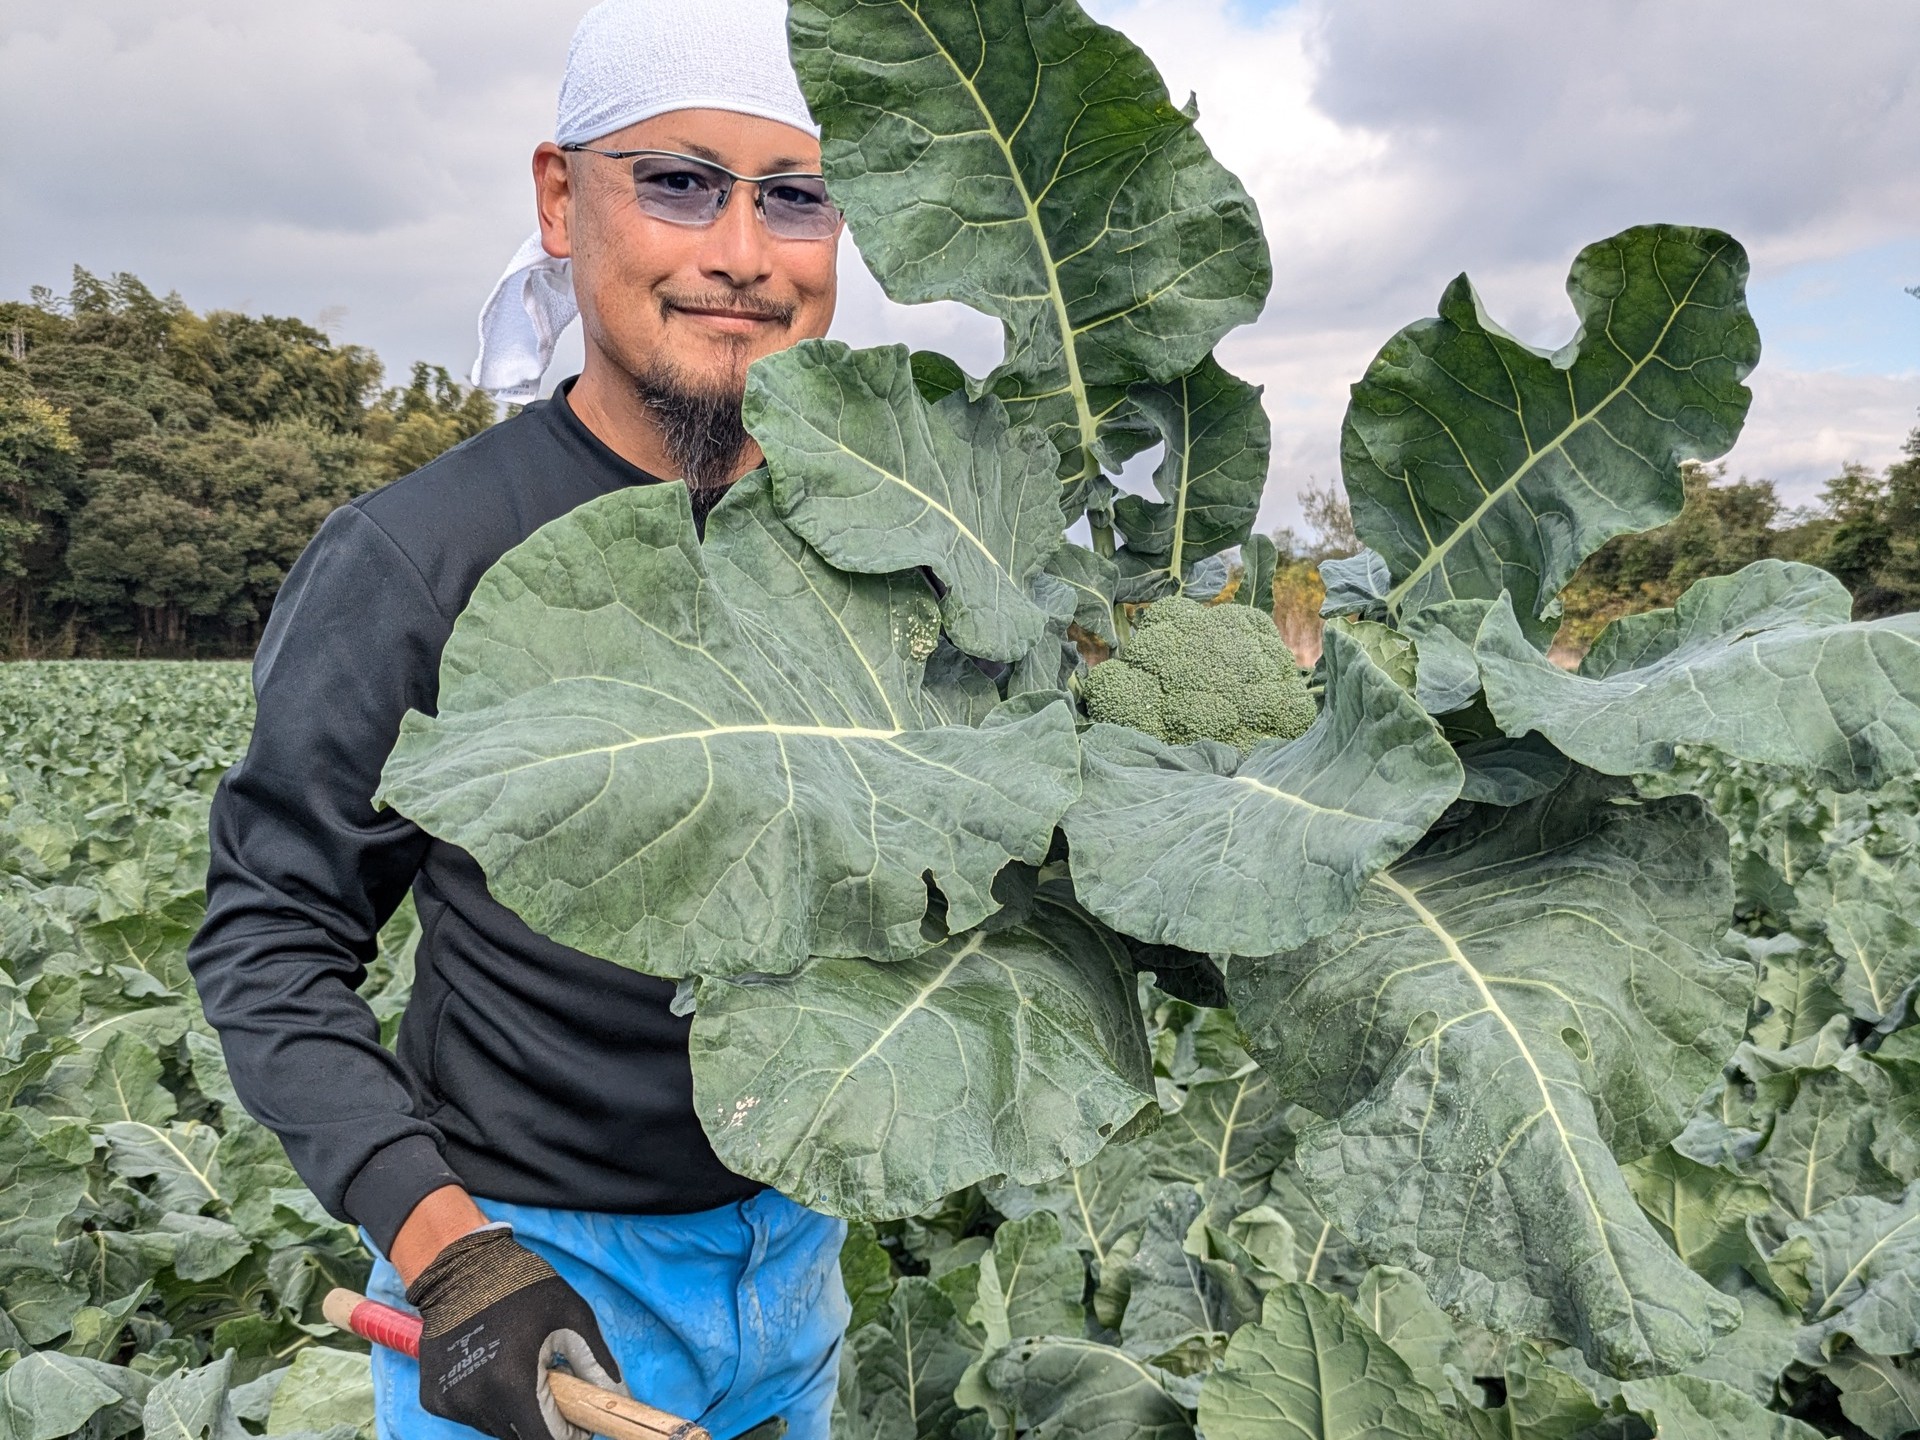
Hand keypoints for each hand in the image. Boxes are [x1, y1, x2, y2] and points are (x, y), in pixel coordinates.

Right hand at [405, 1227, 623, 1439]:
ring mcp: (452, 1402)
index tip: (578, 1422)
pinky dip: (489, 1401)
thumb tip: (619, 1398)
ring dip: (516, 1410)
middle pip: (521, 1436)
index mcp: (513, 1382)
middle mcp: (477, 1400)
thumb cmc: (523, 1286)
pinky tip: (493, 1366)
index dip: (567, 1435)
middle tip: (551, 1382)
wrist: (461, 1267)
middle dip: (543, 1419)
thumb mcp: (573, 1318)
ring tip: (522, 1367)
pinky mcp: (434, 1399)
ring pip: (497, 1427)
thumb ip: (597, 1365)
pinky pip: (473, 1414)